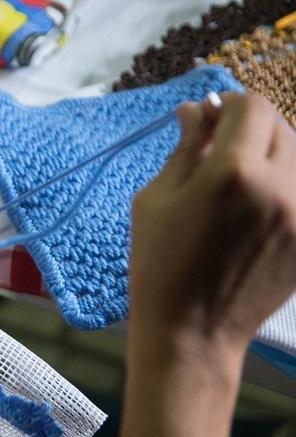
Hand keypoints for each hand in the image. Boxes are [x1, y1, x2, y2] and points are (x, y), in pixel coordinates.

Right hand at [129, 93, 295, 372]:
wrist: (192, 332)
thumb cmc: (159, 264)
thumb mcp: (155, 201)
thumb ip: (184, 149)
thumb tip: (195, 111)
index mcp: (232, 172)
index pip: (251, 108)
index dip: (230, 105)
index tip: (210, 117)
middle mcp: (279, 185)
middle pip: (280, 127)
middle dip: (251, 128)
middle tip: (220, 148)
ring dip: (271, 154)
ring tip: (240, 179)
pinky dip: (282, 186)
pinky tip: (255, 204)